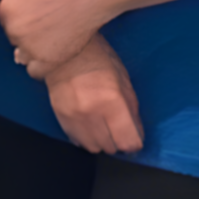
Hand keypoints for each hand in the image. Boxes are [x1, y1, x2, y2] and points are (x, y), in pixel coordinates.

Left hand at [0, 0, 112, 74]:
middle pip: (14, 35)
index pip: (6, 18)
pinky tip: (49, 52)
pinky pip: (34, 70)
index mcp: (6, 10)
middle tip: (44, 21)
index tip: (34, 10)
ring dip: (31, 47)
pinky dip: (39, 64)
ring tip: (48, 36)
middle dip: (25, 29)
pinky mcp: (48, 61)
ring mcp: (30, 48)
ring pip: (22, 54)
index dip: (20, 13)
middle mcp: (14, 31)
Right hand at [41, 35, 143, 154]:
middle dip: (118, 140)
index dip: (134, 143)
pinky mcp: (61, 118)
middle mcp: (92, 112)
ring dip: (101, 141)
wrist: (62, 50)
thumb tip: (137, 134)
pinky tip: (88, 123)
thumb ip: (132, 109)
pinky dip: (85, 137)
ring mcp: (74, 117)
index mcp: (112, 100)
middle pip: (111, 147)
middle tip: (117, 127)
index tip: (134, 139)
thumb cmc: (96, 58)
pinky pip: (77, 141)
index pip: (128, 141)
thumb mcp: (123, 79)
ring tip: (101, 125)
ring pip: (93, 148)